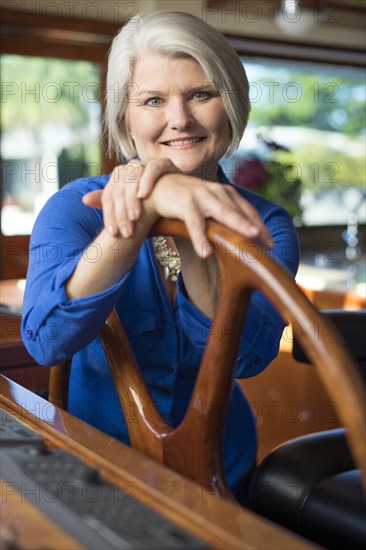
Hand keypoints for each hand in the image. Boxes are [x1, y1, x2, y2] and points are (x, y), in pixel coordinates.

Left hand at [82, 158, 179, 237]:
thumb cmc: (156, 208)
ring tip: (135, 215)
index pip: (110, 194)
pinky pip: (154, 168)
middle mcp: (132, 167)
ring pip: (133, 176)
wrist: (183, 203)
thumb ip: (110, 204)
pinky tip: (144, 194)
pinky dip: (148, 180)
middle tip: (126, 229)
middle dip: (121, 211)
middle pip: (120, 186)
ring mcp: (148, 163)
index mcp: (121, 177)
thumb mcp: (133, 210)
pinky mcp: (164, 162)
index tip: (114, 233)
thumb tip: (83, 200)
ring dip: (132, 196)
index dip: (110, 215)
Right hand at [150, 174, 273, 256]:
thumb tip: (238, 239)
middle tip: (268, 246)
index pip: (248, 211)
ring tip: (247, 245)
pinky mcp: (186, 202)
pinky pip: (195, 222)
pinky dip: (201, 238)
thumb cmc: (184, 201)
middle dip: (256, 229)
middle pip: (241, 212)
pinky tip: (206, 252)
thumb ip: (221, 219)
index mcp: (225, 193)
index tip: (270, 245)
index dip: (260, 227)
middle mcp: (217, 191)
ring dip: (237, 227)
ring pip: (223, 213)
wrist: (156, 188)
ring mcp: (202, 195)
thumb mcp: (207, 208)